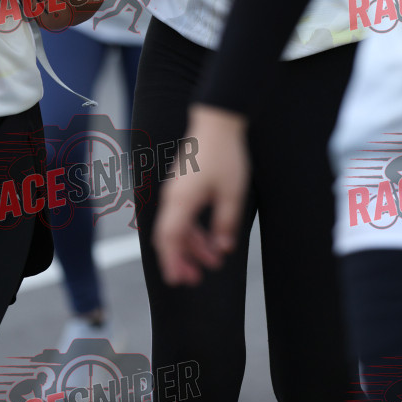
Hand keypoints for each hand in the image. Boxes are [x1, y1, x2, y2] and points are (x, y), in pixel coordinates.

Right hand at [153, 105, 248, 285]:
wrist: (218, 120)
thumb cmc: (225, 155)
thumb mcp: (232, 193)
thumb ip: (226, 223)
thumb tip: (223, 249)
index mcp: (181, 201)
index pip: (169, 239)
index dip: (172, 262)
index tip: (177, 280)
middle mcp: (173, 196)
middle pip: (170, 236)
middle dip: (181, 259)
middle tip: (194, 279)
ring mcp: (177, 189)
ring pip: (178, 225)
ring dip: (192, 244)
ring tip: (213, 259)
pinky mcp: (184, 183)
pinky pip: (183, 213)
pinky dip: (194, 228)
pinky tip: (210, 237)